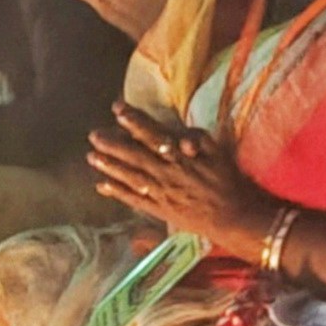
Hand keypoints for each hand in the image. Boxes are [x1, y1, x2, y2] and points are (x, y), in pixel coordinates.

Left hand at [86, 112, 262, 243]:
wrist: (233, 216)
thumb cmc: (227, 181)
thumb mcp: (218, 153)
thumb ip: (198, 139)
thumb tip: (181, 138)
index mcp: (181, 157)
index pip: (153, 134)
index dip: (134, 121)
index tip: (117, 109)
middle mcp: (167, 174)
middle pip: (135, 156)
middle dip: (113, 145)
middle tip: (94, 135)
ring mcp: (161, 193)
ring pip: (131, 177)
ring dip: (110, 167)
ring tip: (92, 157)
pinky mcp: (159, 209)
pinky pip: (134, 200)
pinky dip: (118, 193)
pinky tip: (101, 186)